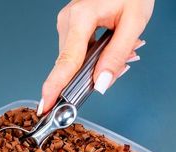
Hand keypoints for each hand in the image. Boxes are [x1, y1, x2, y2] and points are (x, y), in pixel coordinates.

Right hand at [37, 0, 154, 114]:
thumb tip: (101, 83)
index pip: (66, 61)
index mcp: (81, 17)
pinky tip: (110, 47)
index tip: (47, 105)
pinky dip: (93, 57)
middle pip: (71, 65)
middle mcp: (68, 21)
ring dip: (96, 65)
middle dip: (92, 75)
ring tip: (123, 49)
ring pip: (75, 61)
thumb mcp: (133, 23)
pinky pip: (77, 53)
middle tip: (121, 65)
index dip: (55, 87)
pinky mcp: (70, 27)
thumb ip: (117, 56)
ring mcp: (67, 24)